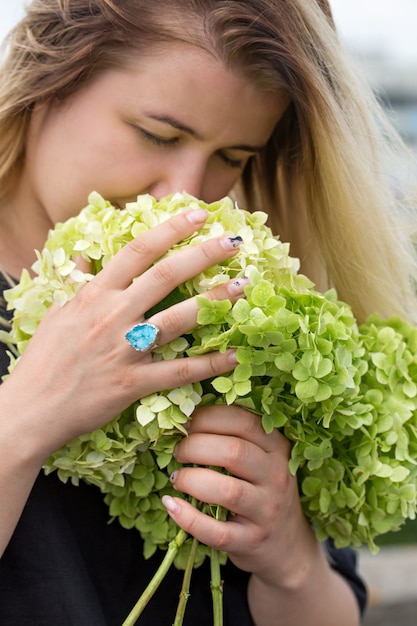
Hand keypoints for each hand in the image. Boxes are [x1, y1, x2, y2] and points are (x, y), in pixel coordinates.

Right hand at [2, 210, 244, 458]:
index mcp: (95, 294)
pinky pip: (179, 372)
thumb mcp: (57, 313)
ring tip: (242, 287)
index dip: (170, 229)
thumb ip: (78, 282)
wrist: (30, 408)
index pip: (138, 251)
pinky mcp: (134, 382)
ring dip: (214, 300)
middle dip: (204, 254)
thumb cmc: (42, 360)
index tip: (197, 214)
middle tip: (233, 243)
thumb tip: (86, 255)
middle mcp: (113, 315)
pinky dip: (209, 364)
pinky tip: (233, 355)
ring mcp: (125, 349)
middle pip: (166, 275)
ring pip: (179, 317)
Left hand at [164, 405, 316, 584]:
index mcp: (277, 447)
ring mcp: (266, 511)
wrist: (287, 546)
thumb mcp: (261, 459)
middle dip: (195, 446)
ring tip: (177, 478)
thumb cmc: (262, 492)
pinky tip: (171, 505)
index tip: (185, 423)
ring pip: (227, 490)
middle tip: (177, 452)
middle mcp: (276, 476)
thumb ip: (234, 438)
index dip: (208, 418)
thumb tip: (185, 419)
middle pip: (233, 452)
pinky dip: (188, 518)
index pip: (243, 421)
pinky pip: (217, 531)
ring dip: (192, 480)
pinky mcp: (251, 541)